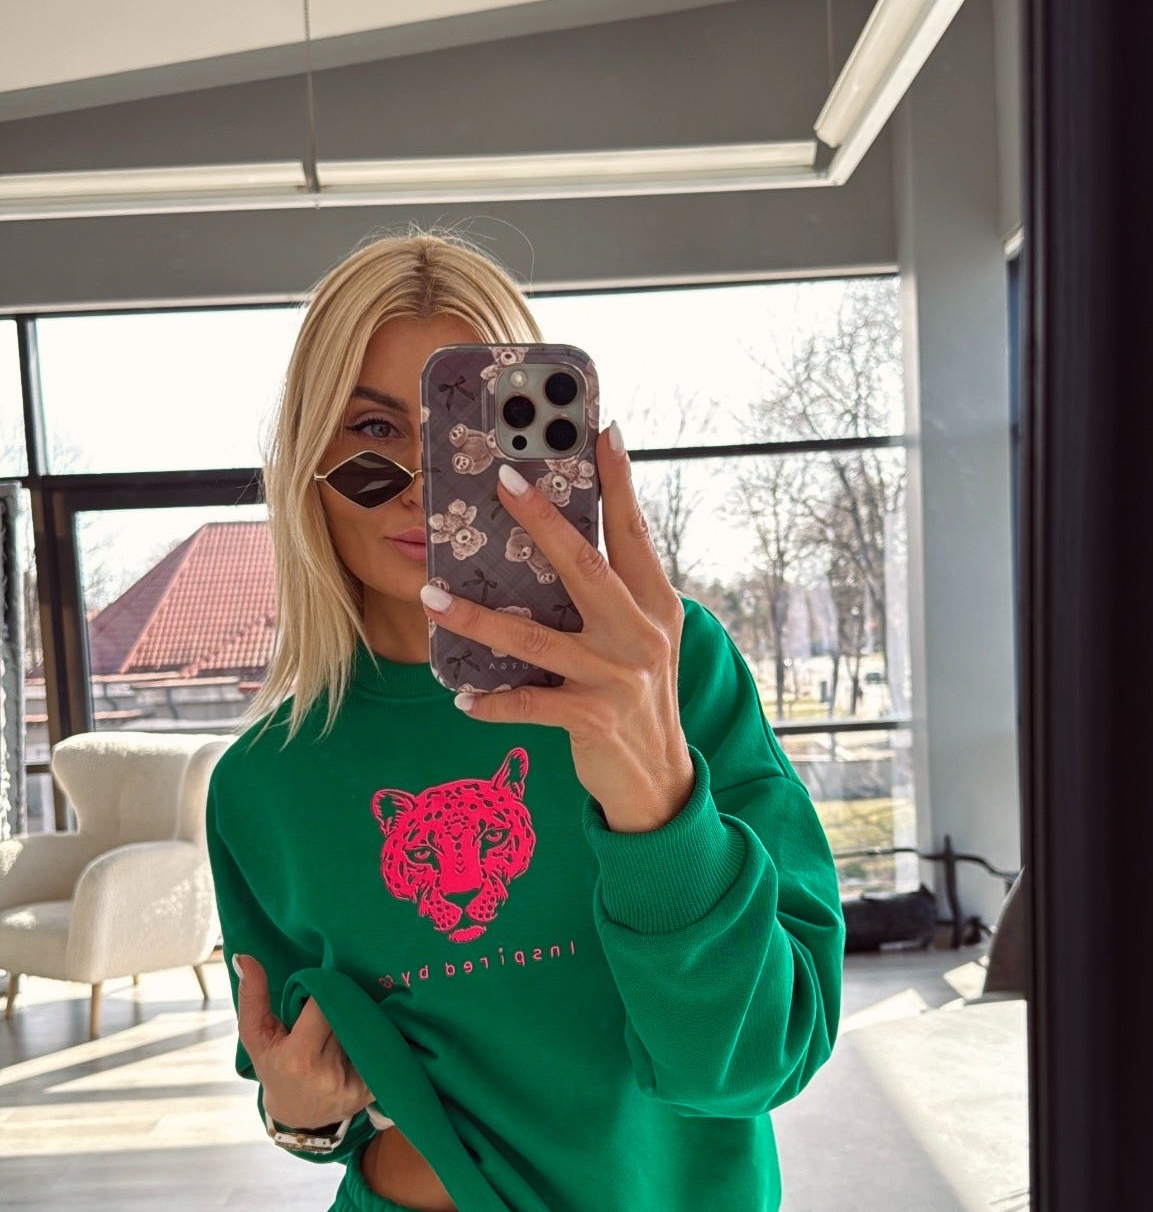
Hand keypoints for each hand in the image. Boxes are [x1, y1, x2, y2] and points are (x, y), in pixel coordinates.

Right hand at [234, 952, 372, 1127]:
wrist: (297, 1115)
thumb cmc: (274, 1067)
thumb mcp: (256, 1035)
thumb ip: (252, 995)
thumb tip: (244, 957)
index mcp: (299, 1058)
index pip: (325, 1005)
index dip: (325, 991)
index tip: (321, 988)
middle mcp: (329, 1074)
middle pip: (349, 1016)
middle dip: (345, 1002)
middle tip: (339, 999)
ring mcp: (353, 1085)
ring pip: (367, 1031)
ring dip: (362, 1019)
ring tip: (351, 1017)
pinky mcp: (372, 1090)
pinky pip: (380, 1051)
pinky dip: (374, 1039)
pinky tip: (366, 1035)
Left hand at [421, 421, 695, 833]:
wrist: (659, 780)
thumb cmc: (638, 694)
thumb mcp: (641, 636)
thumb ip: (615, 592)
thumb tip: (559, 539)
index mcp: (656, 604)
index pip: (634, 532)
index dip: (619, 482)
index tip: (602, 430)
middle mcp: (641, 635)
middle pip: (586, 566)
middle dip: (543, 521)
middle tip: (503, 480)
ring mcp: (617, 677)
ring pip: (536, 637)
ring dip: (478, 617)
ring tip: (433, 596)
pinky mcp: (591, 718)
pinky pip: (529, 703)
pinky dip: (492, 701)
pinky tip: (461, 696)